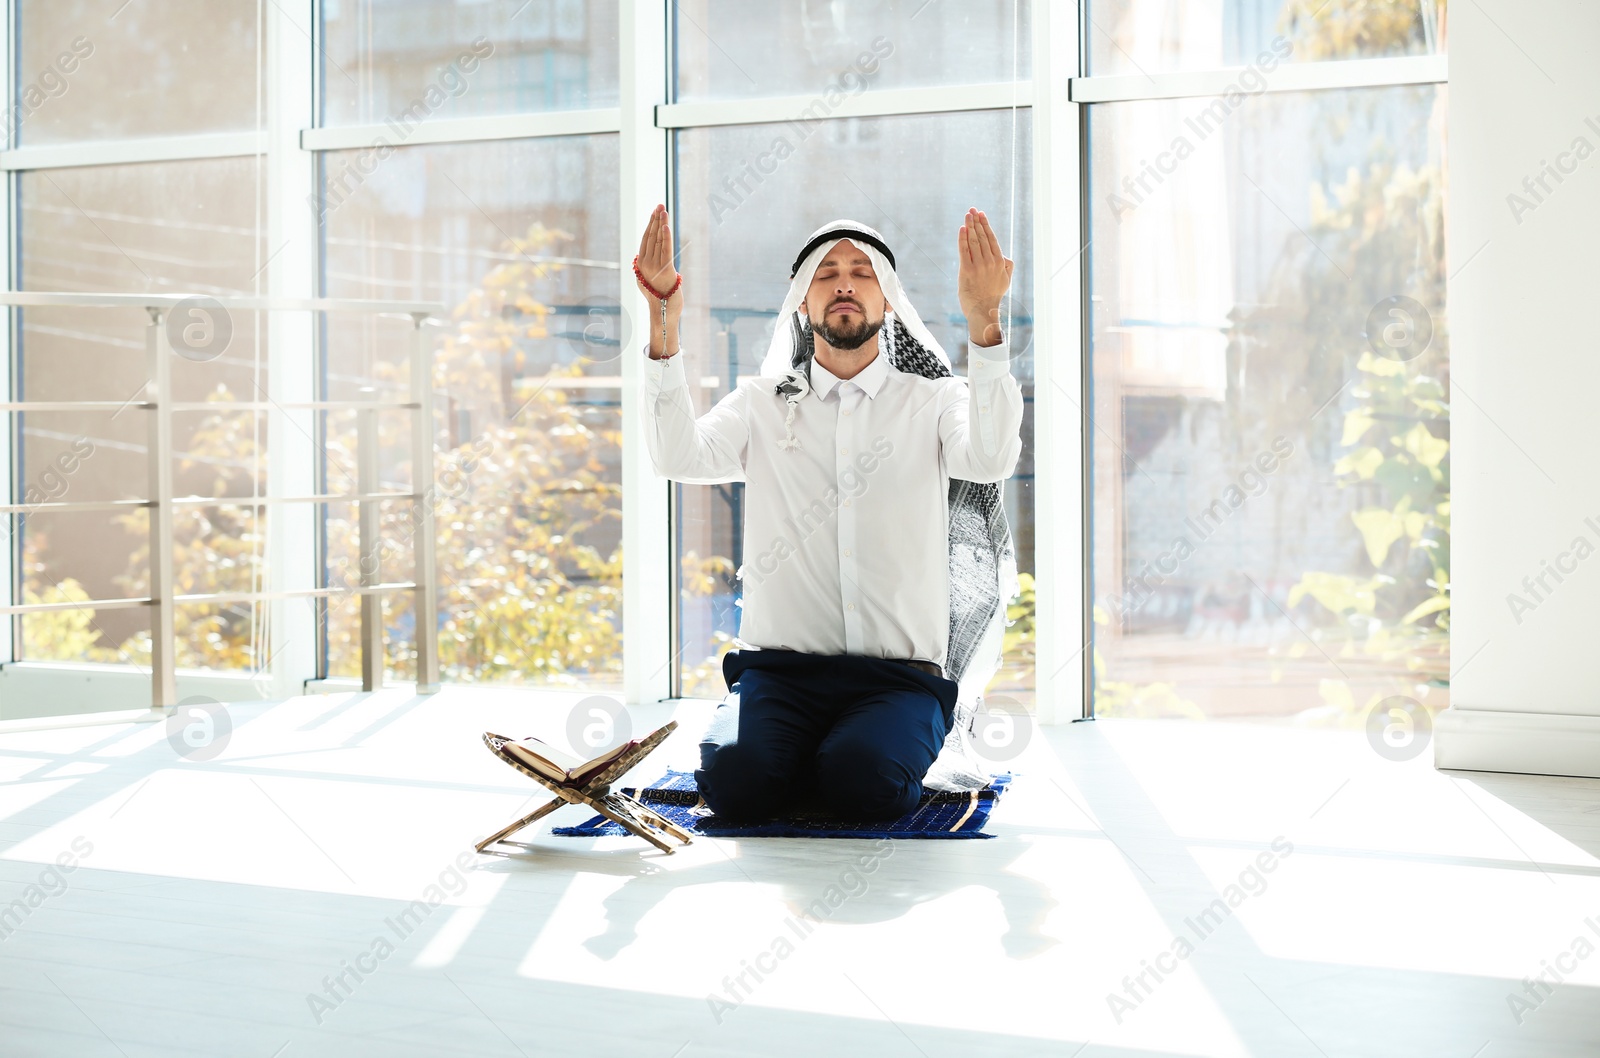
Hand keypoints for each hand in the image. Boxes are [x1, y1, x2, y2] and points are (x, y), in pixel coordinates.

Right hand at [636, 204, 682, 309]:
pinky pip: (665, 250)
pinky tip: (665, 226)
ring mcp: (654, 266)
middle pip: (651, 236)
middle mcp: (645, 263)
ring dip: (661, 223)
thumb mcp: (646, 279)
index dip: (650, 224)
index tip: (655, 212)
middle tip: (660, 205)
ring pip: (658, 240)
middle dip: (656, 219)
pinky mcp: (665, 270)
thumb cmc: (658, 295)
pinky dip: (665, 237)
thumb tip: (641, 255)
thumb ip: (644, 266)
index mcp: (640, 263)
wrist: (663, 310)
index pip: (645, 239)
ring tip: (663, 210)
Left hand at [957, 208, 1012, 346]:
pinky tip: (962, 228)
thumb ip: (1007, 266)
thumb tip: (1006, 257)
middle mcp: (990, 262)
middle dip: (977, 221)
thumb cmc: (992, 295)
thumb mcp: (1005, 280)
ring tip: (967, 215)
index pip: (992, 239)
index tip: (981, 214)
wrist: (983, 310)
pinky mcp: (967, 271)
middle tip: (972, 210)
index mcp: (1000, 262)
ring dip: (969, 226)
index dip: (986, 225)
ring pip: (973, 241)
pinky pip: (964, 251)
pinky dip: (962, 239)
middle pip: (982, 237)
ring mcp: (979, 266)